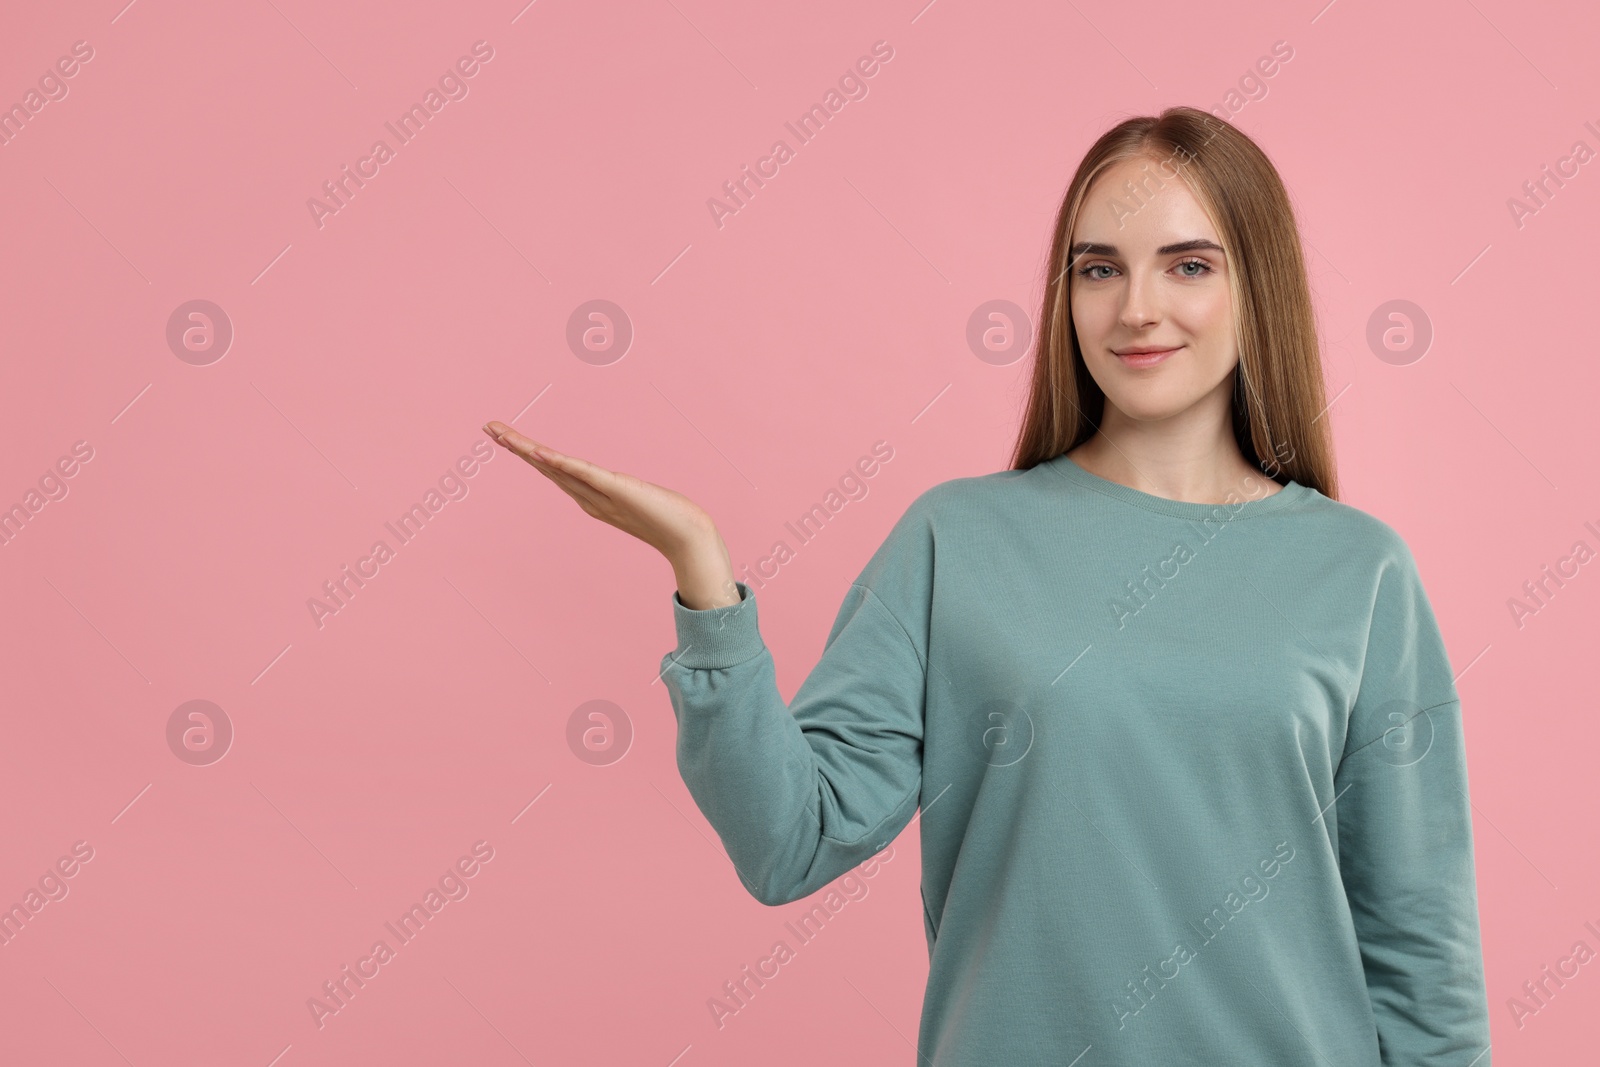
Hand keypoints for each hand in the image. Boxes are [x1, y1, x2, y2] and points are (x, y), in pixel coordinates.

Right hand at [481, 421, 739, 608]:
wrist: (691, 540)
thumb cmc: (672, 522)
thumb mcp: (642, 501)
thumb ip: (629, 496)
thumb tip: (622, 488)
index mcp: (593, 498)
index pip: (555, 470)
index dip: (530, 454)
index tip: (506, 437)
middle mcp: (590, 498)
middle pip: (546, 467)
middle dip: (517, 447)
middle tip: (489, 427)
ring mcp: (601, 496)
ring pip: (557, 468)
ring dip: (528, 450)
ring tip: (502, 434)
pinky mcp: (618, 491)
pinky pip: (583, 474)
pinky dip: (560, 463)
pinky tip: (540, 453)